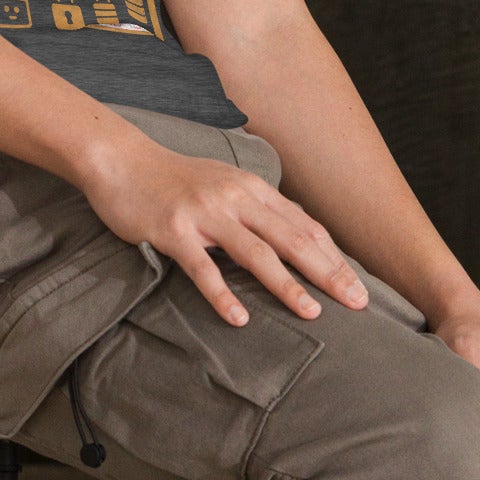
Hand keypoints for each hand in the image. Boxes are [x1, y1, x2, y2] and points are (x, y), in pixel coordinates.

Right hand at [79, 131, 368, 324]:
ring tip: (312, 313)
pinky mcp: (173, 231)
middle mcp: (235, 198)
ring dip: (287, 285)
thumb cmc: (175, 178)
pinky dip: (222, 295)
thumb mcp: (224, 184)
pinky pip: (202, 269)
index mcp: (251, 189)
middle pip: (292, 239)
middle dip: (328, 272)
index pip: (304, 226)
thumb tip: (294, 234)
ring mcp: (204, 214)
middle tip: (357, 303)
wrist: (122, 161)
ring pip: (255, 253)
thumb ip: (257, 207)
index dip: (334, 256)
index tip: (358, 284)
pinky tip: (240, 318)